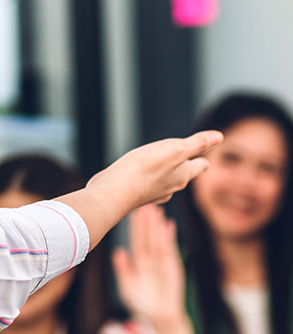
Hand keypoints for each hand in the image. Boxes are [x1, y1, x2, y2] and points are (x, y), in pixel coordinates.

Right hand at [89, 131, 222, 207]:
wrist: (114, 193)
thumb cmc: (144, 170)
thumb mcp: (176, 149)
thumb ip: (198, 143)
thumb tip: (219, 137)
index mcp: (183, 176)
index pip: (200, 165)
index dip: (203, 157)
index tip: (205, 154)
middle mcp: (170, 187)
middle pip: (183, 176)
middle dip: (185, 167)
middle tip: (187, 159)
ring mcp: (152, 194)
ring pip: (164, 182)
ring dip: (165, 174)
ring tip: (163, 167)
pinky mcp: (135, 196)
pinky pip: (146, 186)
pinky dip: (146, 180)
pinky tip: (140, 177)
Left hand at [112, 205, 184, 329]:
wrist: (159, 318)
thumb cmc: (142, 304)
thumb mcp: (127, 286)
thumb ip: (123, 270)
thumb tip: (117, 251)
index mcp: (139, 263)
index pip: (136, 241)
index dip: (135, 228)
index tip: (132, 212)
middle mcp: (151, 260)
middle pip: (148, 237)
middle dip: (146, 222)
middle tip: (144, 203)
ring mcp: (163, 262)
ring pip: (158, 240)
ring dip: (157, 226)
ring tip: (156, 210)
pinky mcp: (172, 268)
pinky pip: (170, 250)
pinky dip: (169, 238)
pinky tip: (168, 225)